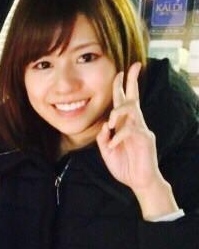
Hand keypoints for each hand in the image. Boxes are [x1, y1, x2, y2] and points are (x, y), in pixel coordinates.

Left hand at [97, 63, 177, 218]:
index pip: (124, 102)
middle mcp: (135, 123)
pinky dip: (117, 137)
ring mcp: (142, 130)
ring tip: (110, 123)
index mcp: (125, 125)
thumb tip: (103, 126)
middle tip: (133, 66)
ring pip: (132, 110)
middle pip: (134, 98)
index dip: (122, 86)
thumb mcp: (107, 152)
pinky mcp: (145, 139)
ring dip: (118, 112)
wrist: (140, 182)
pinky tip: (112, 146)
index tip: (121, 71)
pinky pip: (130, 131)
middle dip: (133, 80)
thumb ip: (103, 138)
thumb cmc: (125, 166)